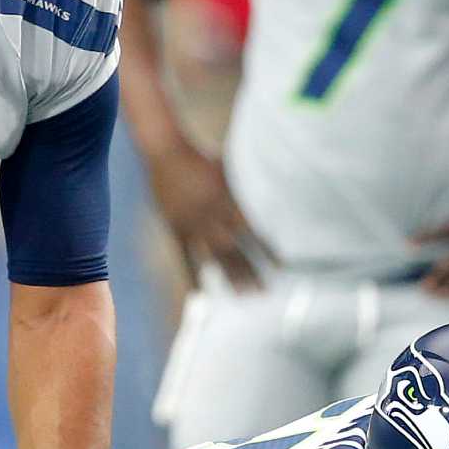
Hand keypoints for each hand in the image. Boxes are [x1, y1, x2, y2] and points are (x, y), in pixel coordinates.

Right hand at [147, 145, 272, 289]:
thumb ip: (246, 187)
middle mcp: (209, 215)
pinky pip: (185, 256)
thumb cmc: (203, 159)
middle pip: (233, 248)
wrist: (167, 153)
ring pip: (212, 255)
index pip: (251, 230)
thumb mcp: (230, 169)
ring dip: (228, 275)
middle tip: (264, 291)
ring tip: (242, 295)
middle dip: (249, 270)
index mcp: (226, 199)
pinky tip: (200, 291)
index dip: (265, 248)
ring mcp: (191, 224)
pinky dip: (192, 274)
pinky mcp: (175, 229)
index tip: (280, 266)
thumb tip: (272, 197)